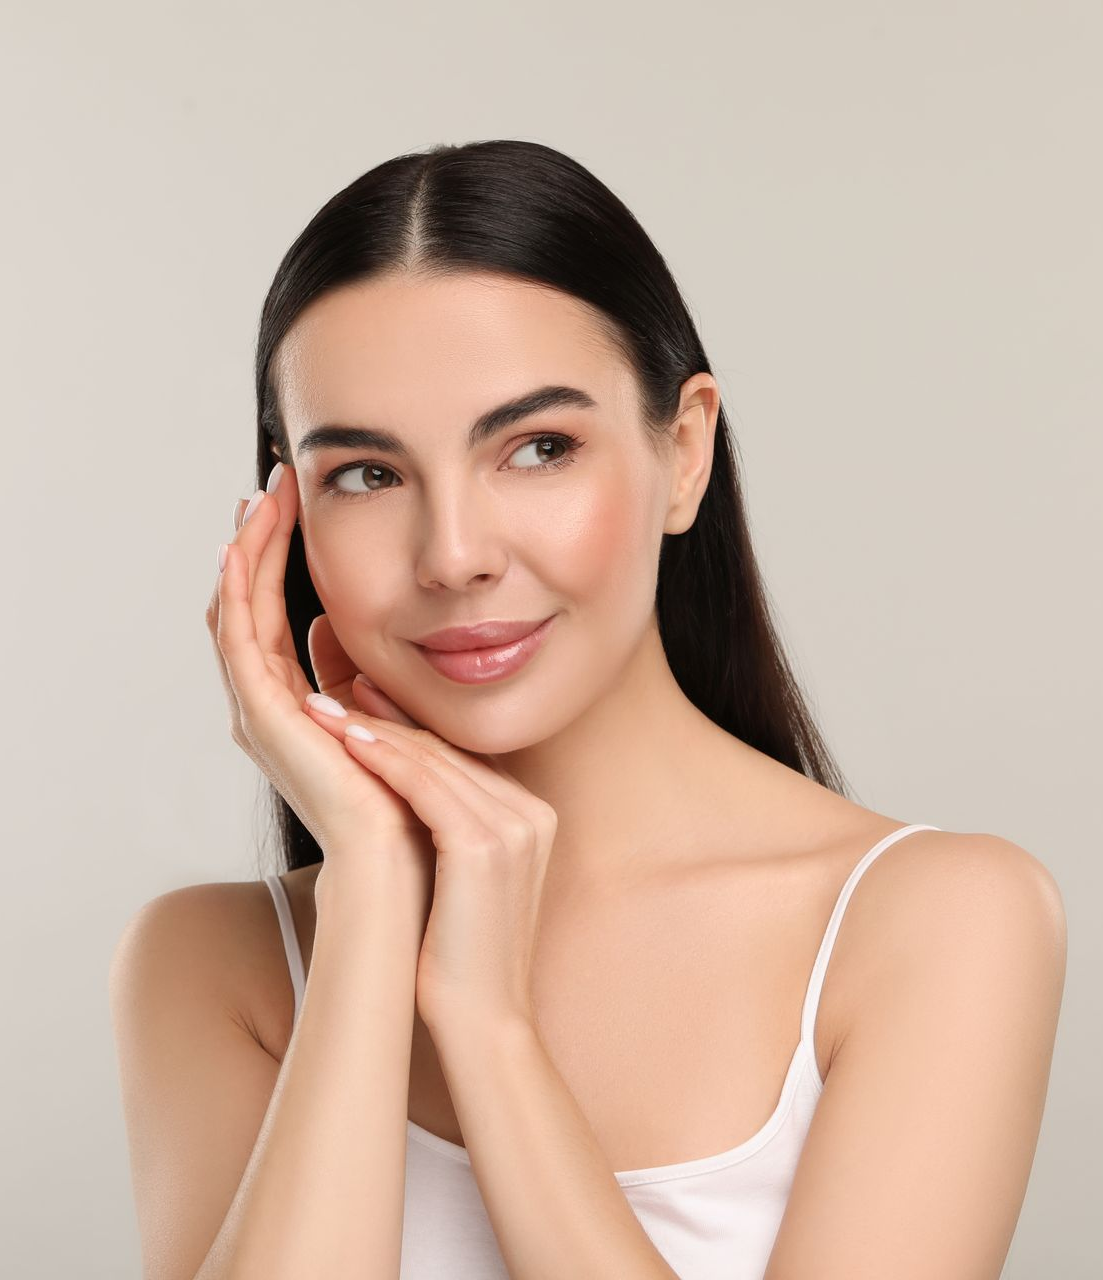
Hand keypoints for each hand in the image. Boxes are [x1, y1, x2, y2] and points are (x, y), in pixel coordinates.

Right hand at [206, 467, 434, 892]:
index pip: (277, 617)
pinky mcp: (264, 718)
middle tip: (270, 484)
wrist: (403, 866)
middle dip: (258, 544)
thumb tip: (343, 638)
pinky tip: (244, 544)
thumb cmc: (412, 804)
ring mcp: (261, 713)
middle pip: (248, 607)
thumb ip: (366, 684)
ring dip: (245, 553)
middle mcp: (269, 708)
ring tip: (259, 497)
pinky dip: (239, 590)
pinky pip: (238, 639)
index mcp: (298, 709)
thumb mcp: (395, 722)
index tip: (297, 506)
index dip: (282, 561)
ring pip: (238, 614)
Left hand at [308, 673, 556, 1037]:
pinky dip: (384, 758)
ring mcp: (516, 826)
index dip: (406, 726)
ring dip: (374, 729)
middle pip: (447, 750)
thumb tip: (401, 787)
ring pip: (433, 760)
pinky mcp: (486, 845)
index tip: (362, 698)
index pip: (460, 755)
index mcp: (532, 816)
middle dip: (386, 717)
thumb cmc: (458, 956)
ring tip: (324, 708)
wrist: (482, 1022)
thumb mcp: (460, 877)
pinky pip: (426, 785)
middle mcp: (532, 813)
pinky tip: (346, 740)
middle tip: (334, 689)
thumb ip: (450, 825)